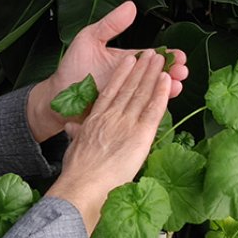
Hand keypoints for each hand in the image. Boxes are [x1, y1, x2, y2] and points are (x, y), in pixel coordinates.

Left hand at [27, 1, 187, 140]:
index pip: (152, 58)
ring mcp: (126, 96)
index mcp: (127, 62)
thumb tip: (131, 6)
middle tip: (183, 71)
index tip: (181, 56)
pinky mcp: (120, 112)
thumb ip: (110, 25)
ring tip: (176, 86)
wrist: (56, 96)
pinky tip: (160, 103)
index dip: (168, 57)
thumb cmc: (72, 66)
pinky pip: (138, 109)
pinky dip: (151, 106)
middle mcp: (130, 79)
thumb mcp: (90, 39)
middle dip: (172, 73)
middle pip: (156, 75)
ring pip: (151, 92)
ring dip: (166, 89)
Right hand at [47, 51, 171, 232]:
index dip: (121, 74)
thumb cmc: (77, 172)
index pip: (111, 91)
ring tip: (161, 59)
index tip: (128, 61)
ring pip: (142, 93)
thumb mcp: (72, 147)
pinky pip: (154, 109)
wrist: (84, 183)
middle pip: (130, 87)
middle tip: (151, 54)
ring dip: (152, 74)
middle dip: (141, 69)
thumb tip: (70, 128)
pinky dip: (161, 93)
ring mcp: (127, 123)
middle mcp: (112, 116)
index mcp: (96, 119)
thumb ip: (76, 134)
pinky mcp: (141, 134)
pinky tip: (166, 80)